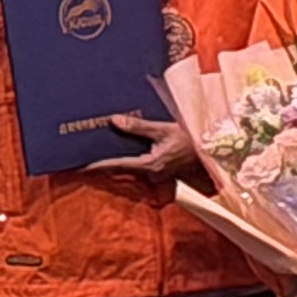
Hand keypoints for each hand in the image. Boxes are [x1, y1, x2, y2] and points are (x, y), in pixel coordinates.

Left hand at [84, 112, 201, 185]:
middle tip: (86, 161)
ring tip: (103, 157)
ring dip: (118, 164)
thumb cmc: (194, 140)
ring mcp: (159, 176)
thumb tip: (114, 120)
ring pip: (132, 169)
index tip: (80, 167)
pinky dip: (133, 163)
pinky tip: (129, 155)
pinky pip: (143, 168)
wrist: (217, 153)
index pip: (117, 165)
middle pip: (122, 170)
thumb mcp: (166, 129)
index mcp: (149, 164)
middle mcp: (151, 174)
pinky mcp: (165, 173)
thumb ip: (139, 127)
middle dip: (105, 165)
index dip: (97, 165)